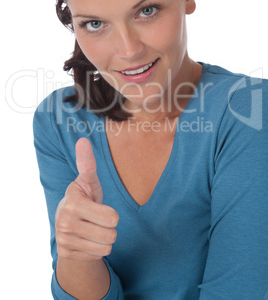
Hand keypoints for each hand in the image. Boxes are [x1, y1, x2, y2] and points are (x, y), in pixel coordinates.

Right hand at [55, 137, 118, 260]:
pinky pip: (98, 256)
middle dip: (109, 228)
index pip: (112, 218)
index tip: (97, 207)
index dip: (111, 214)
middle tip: (98, 220)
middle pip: (111, 234)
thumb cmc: (85, 198)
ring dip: (104, 239)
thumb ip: (87, 163)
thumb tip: (82, 140)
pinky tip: (87, 239)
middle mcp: (65, 222)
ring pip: (106, 247)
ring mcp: (64, 239)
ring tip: (93, 229)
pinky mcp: (66, 253)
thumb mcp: (88, 181)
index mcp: (73, 203)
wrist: (69, 223)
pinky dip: (96, 249)